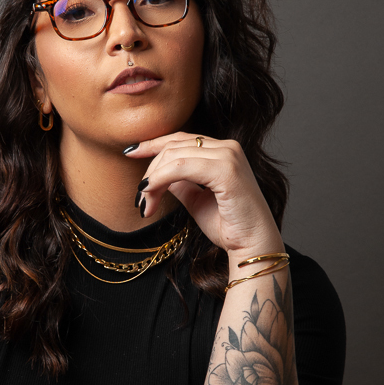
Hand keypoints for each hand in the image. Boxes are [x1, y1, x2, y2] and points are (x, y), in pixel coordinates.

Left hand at [127, 133, 281, 259]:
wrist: (252, 245)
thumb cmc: (228, 226)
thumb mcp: (196, 199)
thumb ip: (180, 182)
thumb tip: (158, 174)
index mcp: (223, 151)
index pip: (181, 139)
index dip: (153, 144)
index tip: (131, 153)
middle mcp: (228, 147)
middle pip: (173, 147)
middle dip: (150, 172)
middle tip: (139, 200)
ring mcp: (229, 156)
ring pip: (173, 156)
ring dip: (152, 180)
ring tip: (144, 204)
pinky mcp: (226, 170)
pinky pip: (180, 167)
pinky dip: (160, 179)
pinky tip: (150, 193)